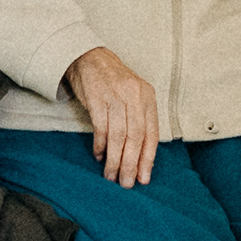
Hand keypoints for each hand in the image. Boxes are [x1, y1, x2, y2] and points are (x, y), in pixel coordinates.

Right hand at [67, 45, 160, 188]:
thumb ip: (139, 120)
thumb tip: (141, 157)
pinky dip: (100, 145)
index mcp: (148, 97)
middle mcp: (135, 96)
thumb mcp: (133, 95)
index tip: (143, 178)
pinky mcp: (97, 98)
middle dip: (131, 164)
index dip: (148, 158)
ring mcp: (115, 96)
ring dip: (114, 159)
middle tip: (126, 183)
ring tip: (111, 176)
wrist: (89, 57)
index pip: (151, 133)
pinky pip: (101, 128)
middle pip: (136, 137)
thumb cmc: (113, 82)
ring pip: (118, 136)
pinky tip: (99, 156)